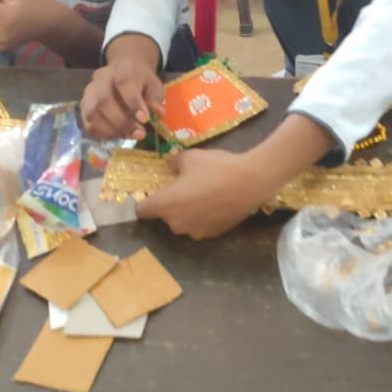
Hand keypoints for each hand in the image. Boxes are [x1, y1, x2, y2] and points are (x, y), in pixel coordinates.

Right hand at [81, 55, 165, 140]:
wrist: (124, 71)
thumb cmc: (141, 80)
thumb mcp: (154, 85)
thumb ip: (155, 98)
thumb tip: (159, 114)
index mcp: (122, 68)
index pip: (124, 82)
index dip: (133, 102)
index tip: (144, 119)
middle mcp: (101, 78)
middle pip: (103, 99)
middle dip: (122, 121)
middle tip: (139, 134)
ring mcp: (89, 92)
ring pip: (92, 112)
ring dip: (111, 129)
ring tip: (129, 136)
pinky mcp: (84, 106)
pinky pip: (88, 123)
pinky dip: (102, 133)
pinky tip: (118, 135)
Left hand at [136, 148, 267, 239]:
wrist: (250, 182)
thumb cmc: (215, 168)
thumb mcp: (191, 157)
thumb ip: (174, 162)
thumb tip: (170, 165)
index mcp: (165, 204)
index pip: (141, 211)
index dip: (144, 202)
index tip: (153, 193)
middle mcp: (176, 223)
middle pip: (165, 216)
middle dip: (171, 204)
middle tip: (185, 187)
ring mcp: (195, 231)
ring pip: (183, 221)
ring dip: (188, 211)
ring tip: (204, 194)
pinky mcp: (212, 234)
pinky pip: (200, 225)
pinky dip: (203, 217)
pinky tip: (216, 202)